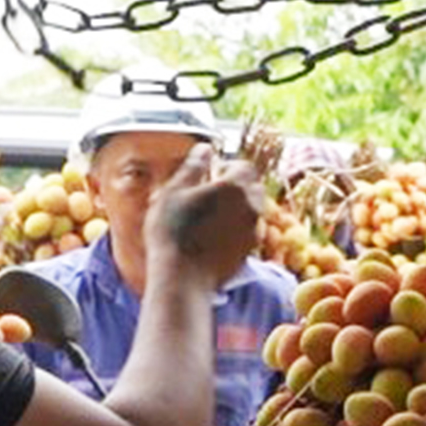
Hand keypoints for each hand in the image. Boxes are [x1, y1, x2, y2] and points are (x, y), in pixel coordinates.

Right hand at [149, 147, 264, 288]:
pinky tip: (213, 235)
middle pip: (251, 186)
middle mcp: (251, 205)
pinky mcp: (250, 249)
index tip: (209, 174)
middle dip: (235, 186)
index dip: (226, 167)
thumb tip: (204, 148)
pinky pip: (248, 229)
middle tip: (208, 194)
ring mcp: (253, 229)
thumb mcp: (174, 191)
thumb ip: (193, 166)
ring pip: (251, 208)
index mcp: (235, 186)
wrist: (182, 277)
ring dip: (237, 206)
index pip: (243, 165)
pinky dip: (236, 227)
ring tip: (209, 215)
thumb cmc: (172, 232)